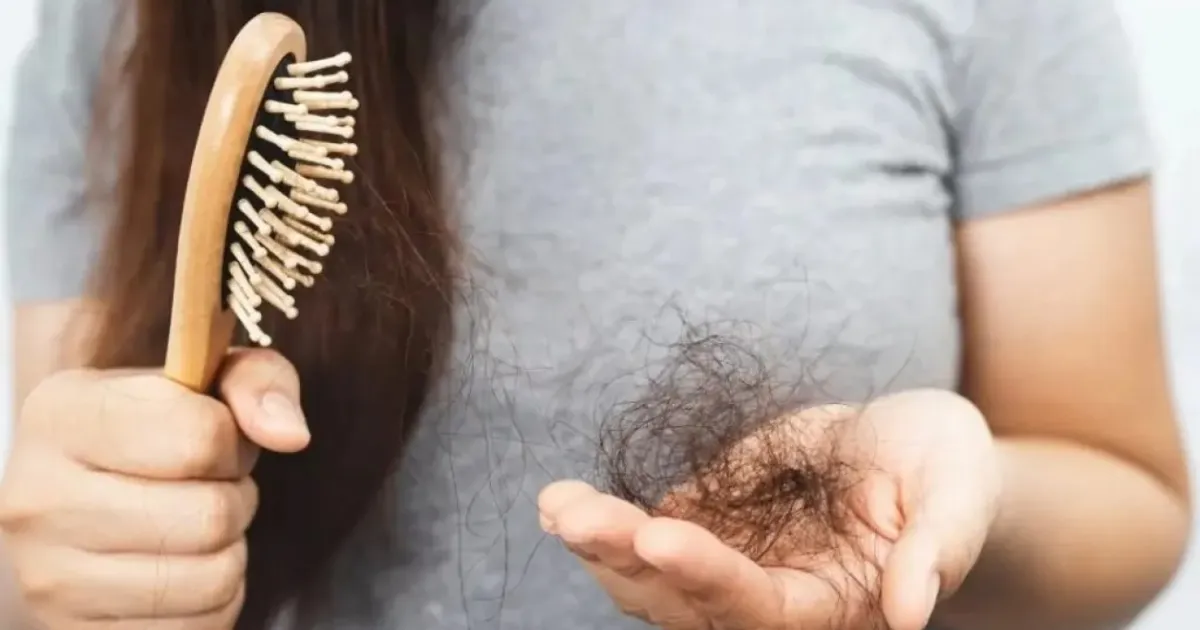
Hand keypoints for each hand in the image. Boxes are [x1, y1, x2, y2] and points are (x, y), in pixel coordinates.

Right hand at [0, 349, 308, 628]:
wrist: (74, 498)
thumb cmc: (149, 433)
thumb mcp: (204, 382)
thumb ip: (258, 382)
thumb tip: (290, 434)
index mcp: (62, 415)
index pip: (199, 438)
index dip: (232, 441)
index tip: (214, 438)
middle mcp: (38, 498)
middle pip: (210, 515)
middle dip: (234, 498)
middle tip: (208, 486)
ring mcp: (49, 576)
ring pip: (211, 577)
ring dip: (228, 551)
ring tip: (194, 525)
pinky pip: (199, 626)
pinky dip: (212, 600)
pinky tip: (182, 567)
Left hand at [539, 389, 999, 629]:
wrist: (914, 452)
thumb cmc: (949, 473)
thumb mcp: (959, 495)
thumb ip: (940, 550)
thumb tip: (914, 613)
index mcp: (833, 607)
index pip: (761, 608)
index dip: (709, 576)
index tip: (659, 534)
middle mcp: (770, 599)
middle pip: (686, 602)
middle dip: (627, 560)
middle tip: (576, 518)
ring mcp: (731, 563)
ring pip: (652, 578)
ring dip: (601, 546)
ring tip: (557, 506)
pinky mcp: (708, 523)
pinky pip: (646, 533)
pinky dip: (603, 521)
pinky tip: (559, 500)